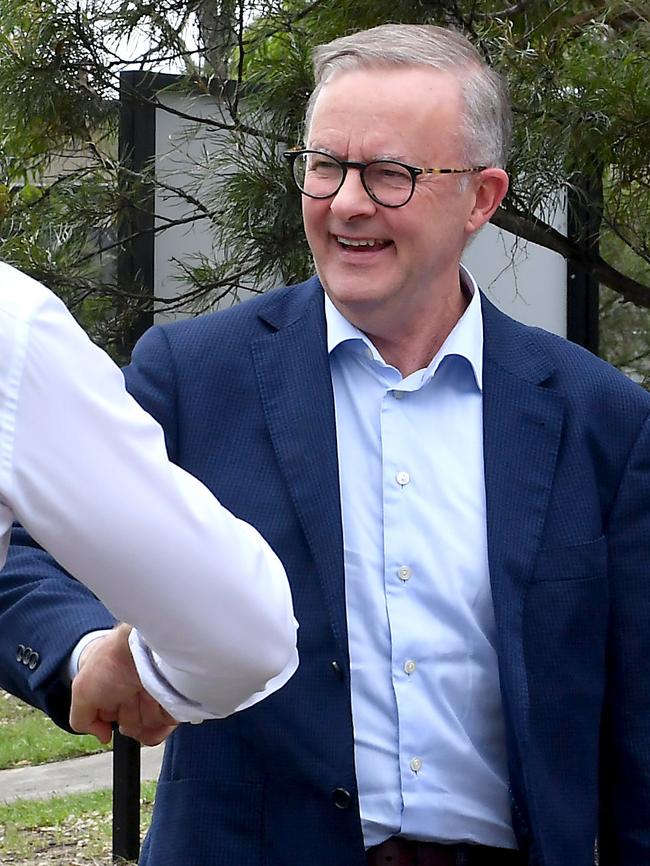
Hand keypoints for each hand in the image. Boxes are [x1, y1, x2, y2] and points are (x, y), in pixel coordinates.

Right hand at [70, 623, 178, 745]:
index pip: (114, 723)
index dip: (111, 721)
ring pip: (151, 727)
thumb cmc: (112, 660)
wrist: (140, 644)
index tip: (112, 708)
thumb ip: (82, 720)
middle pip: (133, 729)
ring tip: (144, 691)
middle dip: (130, 719)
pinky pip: (170, 722)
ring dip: (146, 714)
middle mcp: (136, 695)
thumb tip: (103, 735)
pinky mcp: (175, 698)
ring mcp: (156, 696)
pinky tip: (158, 697)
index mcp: (115, 694)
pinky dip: (163, 715)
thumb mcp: (82, 691)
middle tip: (128, 697)